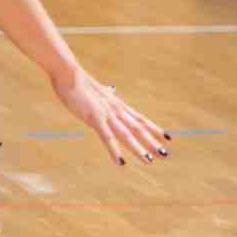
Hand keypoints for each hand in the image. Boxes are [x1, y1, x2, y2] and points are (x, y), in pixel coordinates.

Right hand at [53, 68, 171, 166]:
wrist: (69, 74)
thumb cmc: (81, 82)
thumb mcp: (98, 90)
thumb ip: (107, 92)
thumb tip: (113, 89)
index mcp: (118, 106)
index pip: (140, 119)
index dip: (154, 129)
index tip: (167, 137)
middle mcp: (117, 110)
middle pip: (138, 128)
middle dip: (152, 142)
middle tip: (166, 154)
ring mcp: (107, 114)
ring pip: (127, 134)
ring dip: (138, 148)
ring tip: (149, 160)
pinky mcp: (95, 118)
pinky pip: (107, 137)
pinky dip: (115, 150)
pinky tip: (121, 162)